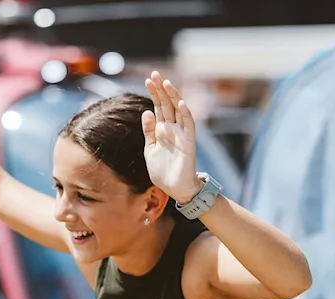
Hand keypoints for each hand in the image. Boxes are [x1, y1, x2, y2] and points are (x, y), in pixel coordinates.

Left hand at [142, 71, 202, 204]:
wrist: (175, 189)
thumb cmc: (163, 170)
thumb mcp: (150, 149)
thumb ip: (148, 131)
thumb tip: (146, 111)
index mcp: (162, 129)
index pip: (158, 106)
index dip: (154, 93)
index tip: (148, 79)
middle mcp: (173, 128)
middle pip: (167, 104)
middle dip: (161, 89)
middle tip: (154, 74)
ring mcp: (181, 134)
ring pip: (178, 110)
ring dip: (173, 96)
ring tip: (165, 83)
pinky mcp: (189, 142)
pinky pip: (189, 125)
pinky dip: (185, 114)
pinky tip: (180, 103)